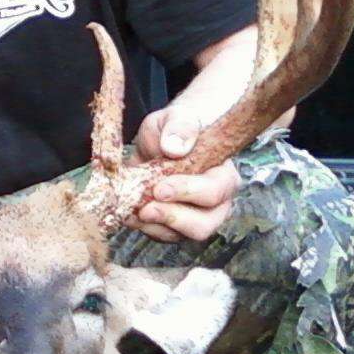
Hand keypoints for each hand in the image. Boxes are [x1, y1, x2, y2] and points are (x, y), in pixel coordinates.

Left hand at [129, 106, 239, 242]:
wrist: (163, 139)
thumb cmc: (176, 128)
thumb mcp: (177, 117)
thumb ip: (179, 127)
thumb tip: (174, 147)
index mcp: (224, 175)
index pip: (215, 191)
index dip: (188, 192)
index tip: (160, 188)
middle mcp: (217, 203)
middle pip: (204, 224)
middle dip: (172, 218)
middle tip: (144, 208)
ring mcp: (197, 217)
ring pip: (182, 236)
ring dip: (154, 225)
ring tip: (132, 209)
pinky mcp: (176, 226)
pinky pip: (163, 236)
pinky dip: (144, 227)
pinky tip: (129, 212)